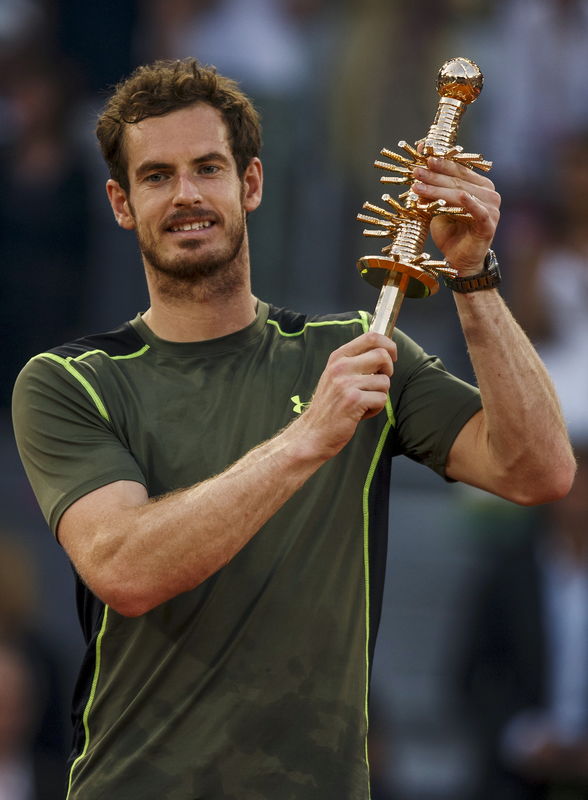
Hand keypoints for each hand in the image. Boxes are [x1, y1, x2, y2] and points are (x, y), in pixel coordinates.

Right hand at [296, 332, 396, 460]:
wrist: (314, 430)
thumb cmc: (330, 404)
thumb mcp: (337, 375)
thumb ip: (356, 361)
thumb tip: (385, 350)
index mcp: (338, 357)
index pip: (371, 337)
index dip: (388, 344)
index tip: (392, 355)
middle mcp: (341, 367)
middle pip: (382, 355)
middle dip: (388, 370)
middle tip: (378, 382)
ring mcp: (346, 383)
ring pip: (384, 381)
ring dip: (379, 395)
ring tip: (363, 402)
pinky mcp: (353, 400)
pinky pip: (381, 399)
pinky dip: (375, 408)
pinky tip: (361, 412)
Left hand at [411, 156, 500, 274]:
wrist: (459, 261)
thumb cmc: (450, 233)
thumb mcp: (438, 207)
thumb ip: (433, 190)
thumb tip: (419, 170)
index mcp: (479, 186)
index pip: (459, 170)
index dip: (441, 163)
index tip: (422, 156)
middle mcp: (489, 194)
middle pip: (458, 181)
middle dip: (434, 175)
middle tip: (416, 171)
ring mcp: (491, 208)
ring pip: (462, 194)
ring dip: (439, 190)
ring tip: (418, 187)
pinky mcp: (489, 224)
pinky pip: (478, 212)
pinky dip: (469, 204)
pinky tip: (460, 196)